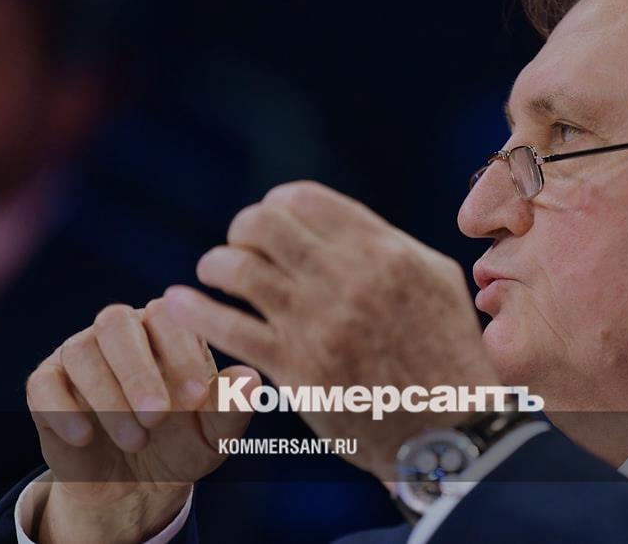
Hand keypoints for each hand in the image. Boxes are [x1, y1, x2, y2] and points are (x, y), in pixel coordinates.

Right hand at [25, 300, 259, 542]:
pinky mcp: (47, 384)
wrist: (137, 484)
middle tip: (159, 415)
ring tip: (136, 439)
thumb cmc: (185, 443)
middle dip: (139, 371)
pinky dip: (61, 408)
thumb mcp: (215, 435)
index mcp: (167, 329)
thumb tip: (252, 379)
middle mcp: (121, 331)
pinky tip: (85, 436)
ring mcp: (79, 353)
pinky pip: (44, 383)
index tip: (198, 396)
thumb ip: (232, 407)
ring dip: (108, 397)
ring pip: (81, 352)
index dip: (182, 354)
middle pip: (117, 323)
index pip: (170, 318)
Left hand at [164, 181, 500, 480]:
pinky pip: (225, 327)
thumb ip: (391, 245)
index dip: (277, 204)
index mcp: (384, 251)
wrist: (451, 427)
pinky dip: (192, 309)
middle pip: (263, 224)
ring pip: (237, 268)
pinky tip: (176, 302)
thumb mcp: (436, 280)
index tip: (273, 224)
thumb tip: (342, 224)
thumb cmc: (448, 352)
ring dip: (215, 264)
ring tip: (213, 274)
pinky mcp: (295, 368)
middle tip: (242, 248)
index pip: (304, 200)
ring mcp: (318, 323)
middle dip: (242, 230)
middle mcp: (347, 278)